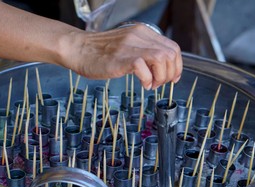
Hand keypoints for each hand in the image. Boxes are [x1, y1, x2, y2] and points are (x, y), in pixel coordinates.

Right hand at [63, 23, 181, 89]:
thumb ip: (142, 52)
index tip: (172, 78)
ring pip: (161, 59)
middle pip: (170, 54)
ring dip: (161, 77)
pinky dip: (148, 80)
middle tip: (159, 83)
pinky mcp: (120, 58)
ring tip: (151, 84)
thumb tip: (159, 68)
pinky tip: (143, 84)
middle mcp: (139, 36)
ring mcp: (129, 46)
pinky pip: (143, 68)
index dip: (177, 65)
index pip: (172, 47)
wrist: (77, 49)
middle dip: (170, 73)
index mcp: (142, 33)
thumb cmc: (99, 52)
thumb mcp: (126, 46)